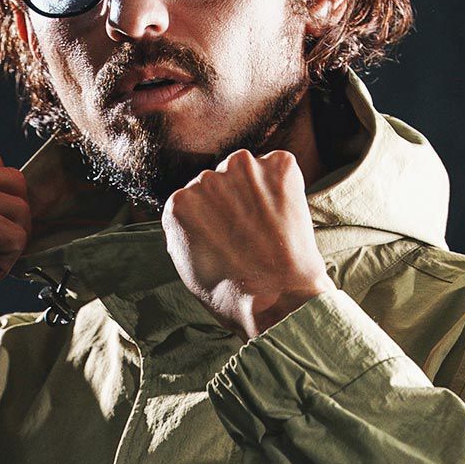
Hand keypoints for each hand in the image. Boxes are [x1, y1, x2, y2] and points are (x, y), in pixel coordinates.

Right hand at [161, 149, 333, 341]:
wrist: (278, 298)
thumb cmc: (233, 294)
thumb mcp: (189, 268)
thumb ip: (186, 233)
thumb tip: (194, 217)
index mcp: (179, 204)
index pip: (194, 198)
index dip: (213, 218)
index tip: (226, 236)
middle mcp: (205, 178)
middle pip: (219, 181)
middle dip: (233, 201)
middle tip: (250, 234)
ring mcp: (242, 168)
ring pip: (247, 172)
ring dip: (257, 191)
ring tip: (269, 228)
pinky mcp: (278, 165)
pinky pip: (279, 167)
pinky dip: (285, 187)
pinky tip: (285, 218)